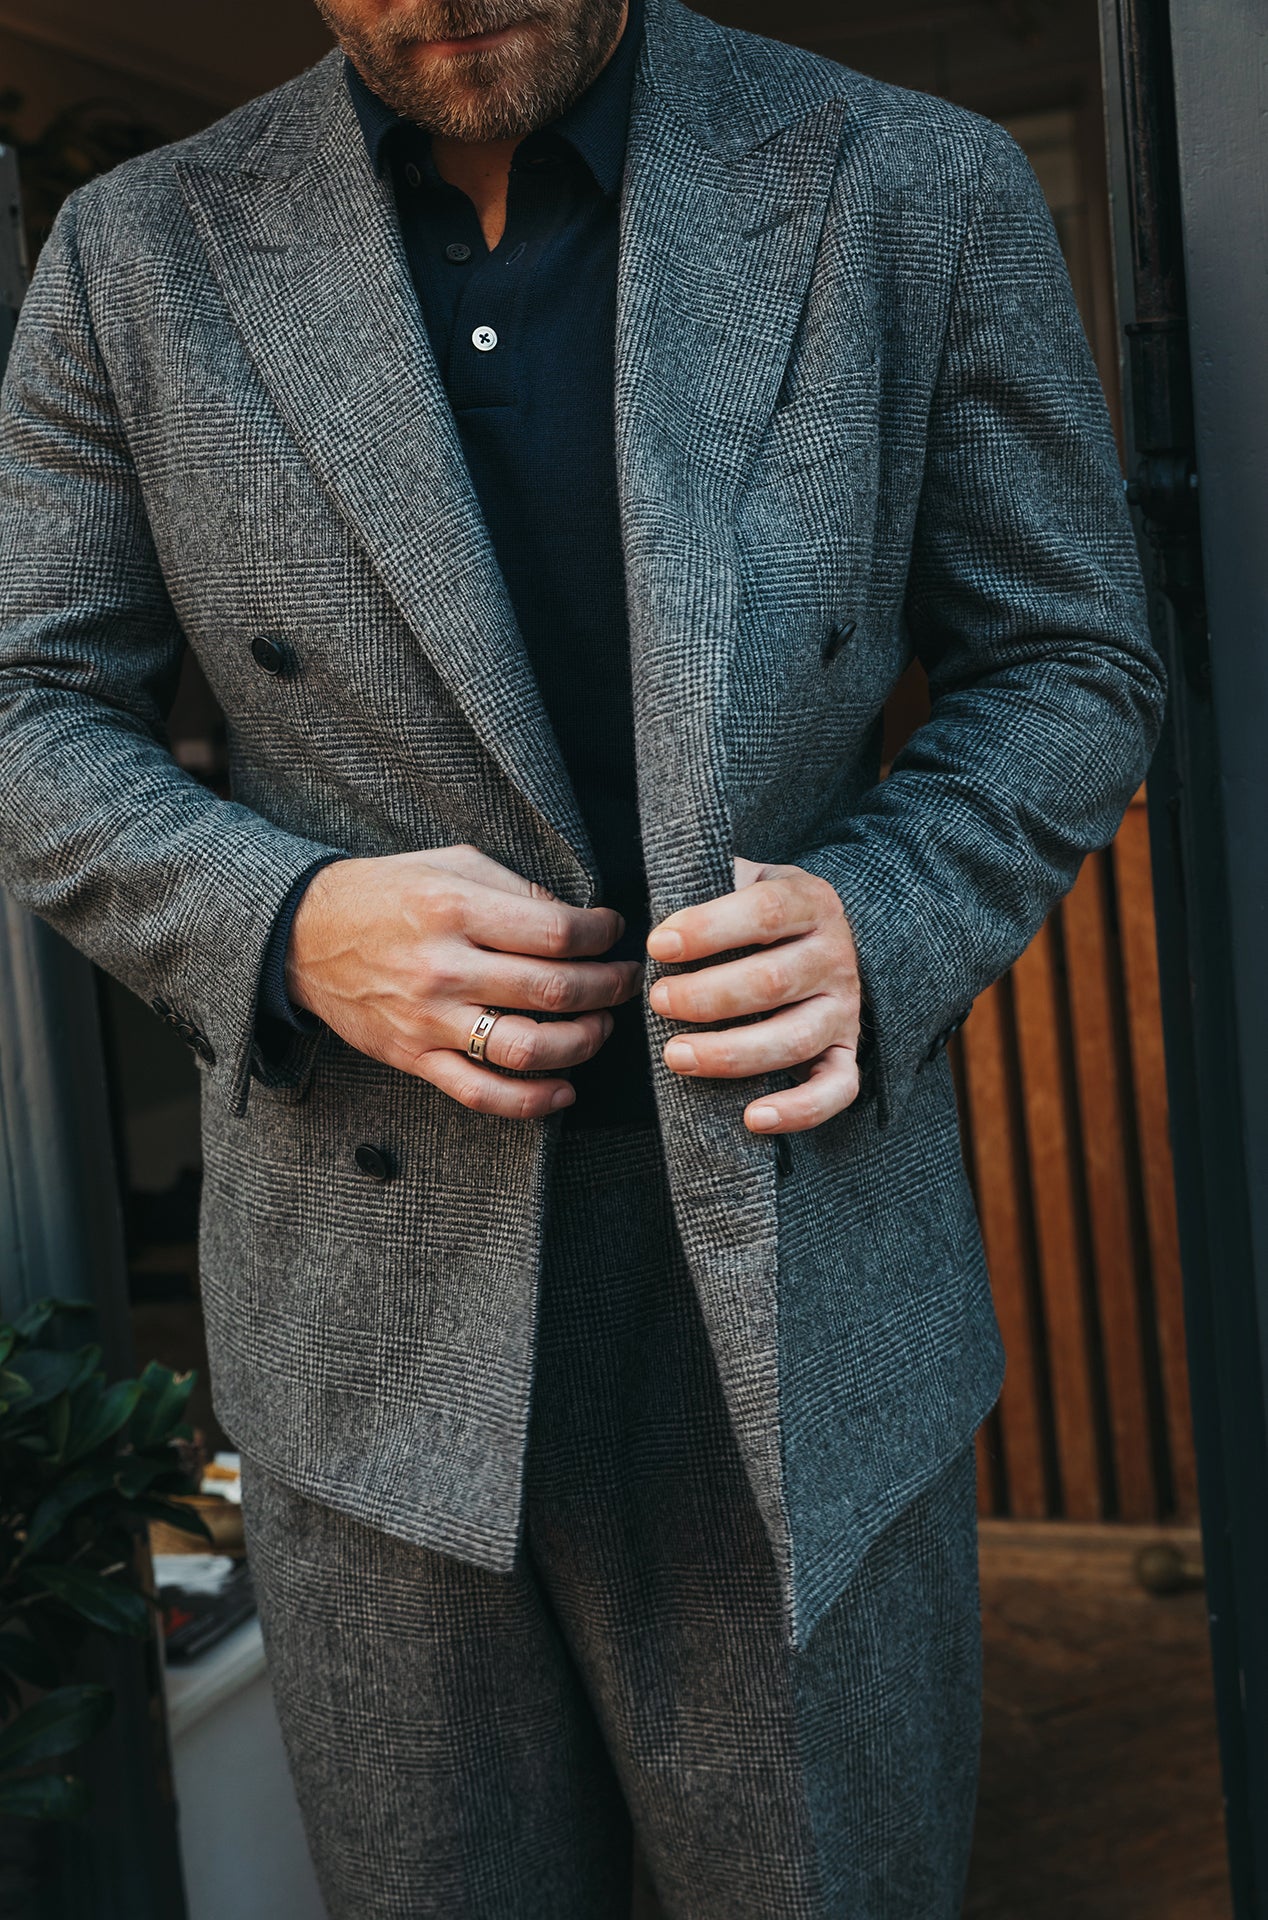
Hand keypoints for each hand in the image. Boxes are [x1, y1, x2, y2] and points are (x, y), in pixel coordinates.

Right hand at [285, 845, 641, 1118]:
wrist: (304, 935)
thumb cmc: (384, 893)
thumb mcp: (449, 864)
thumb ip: (514, 888)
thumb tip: (577, 917)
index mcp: (453, 909)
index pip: (555, 932)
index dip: (600, 935)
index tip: (613, 931)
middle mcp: (443, 968)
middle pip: (552, 991)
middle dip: (607, 988)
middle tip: (624, 981)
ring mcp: (428, 1020)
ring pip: (527, 1049)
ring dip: (582, 1043)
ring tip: (600, 1027)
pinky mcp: (414, 1058)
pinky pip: (482, 1093)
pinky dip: (532, 1101)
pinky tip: (563, 1089)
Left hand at [645, 857, 860, 1134]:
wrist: (820, 935)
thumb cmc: (758, 912)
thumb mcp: (742, 879)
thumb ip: (708, 881)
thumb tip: (654, 910)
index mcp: (811, 902)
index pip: (766, 911)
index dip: (710, 929)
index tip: (658, 945)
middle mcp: (835, 955)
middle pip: (773, 981)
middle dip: (707, 996)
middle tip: (657, 1001)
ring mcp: (844, 1008)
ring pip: (794, 1039)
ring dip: (731, 1053)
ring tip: (675, 1056)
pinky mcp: (846, 1052)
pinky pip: (836, 1089)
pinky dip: (799, 1110)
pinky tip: (752, 1117)